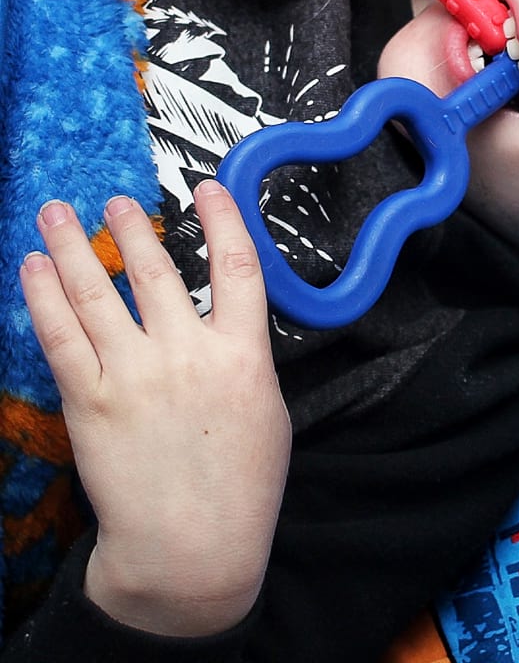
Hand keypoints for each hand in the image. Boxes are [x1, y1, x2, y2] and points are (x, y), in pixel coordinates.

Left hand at [20, 180, 290, 636]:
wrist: (192, 546)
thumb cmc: (241, 484)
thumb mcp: (267, 410)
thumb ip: (243, 358)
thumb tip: (221, 328)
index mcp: (242, 353)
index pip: (237, 265)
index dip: (223, 219)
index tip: (208, 189)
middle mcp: (187, 353)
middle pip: (157, 270)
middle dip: (132, 229)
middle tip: (115, 203)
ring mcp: (135, 374)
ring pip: (99, 292)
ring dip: (74, 247)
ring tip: (60, 214)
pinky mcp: (89, 401)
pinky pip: (61, 335)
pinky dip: (43, 296)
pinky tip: (33, 269)